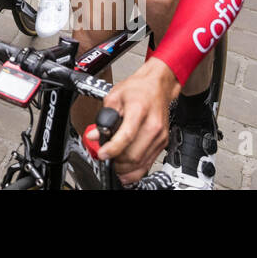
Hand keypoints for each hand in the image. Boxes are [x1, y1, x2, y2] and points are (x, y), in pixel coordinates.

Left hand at [89, 58, 180, 184]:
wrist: (158, 86)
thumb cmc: (138, 89)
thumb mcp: (114, 96)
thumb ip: (103, 116)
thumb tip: (93, 135)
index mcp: (139, 110)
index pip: (127, 135)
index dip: (112, 148)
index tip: (102, 154)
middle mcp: (153, 125)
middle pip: (134, 154)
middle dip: (116, 161)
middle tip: (105, 158)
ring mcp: (160, 136)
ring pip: (141, 162)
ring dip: (125, 168)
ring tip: (113, 164)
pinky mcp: (163, 143)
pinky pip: (149, 163)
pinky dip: (136, 170)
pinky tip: (125, 170)